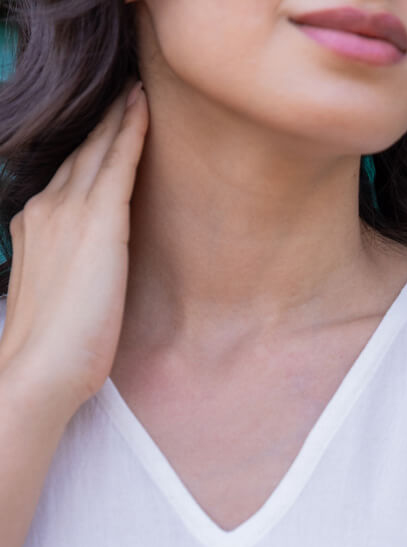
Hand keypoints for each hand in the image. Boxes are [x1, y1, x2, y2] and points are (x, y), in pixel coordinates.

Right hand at [0, 78, 147, 420]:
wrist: (42, 367)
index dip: (87, 149)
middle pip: (80, 153)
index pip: (66, 175)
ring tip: (137, 91)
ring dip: (118, 117)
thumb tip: (90, 270)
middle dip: (102, 123)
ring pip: (98, 150)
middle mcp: (46, 208)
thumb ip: (70, 268)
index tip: (104, 127)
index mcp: (34, 224)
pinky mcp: (98, 224)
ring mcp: (69, 212)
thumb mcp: (58, 295)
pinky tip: (143, 109)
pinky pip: (118, 165)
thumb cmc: (56, 349)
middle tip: (124, 91)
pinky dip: (131, 133)